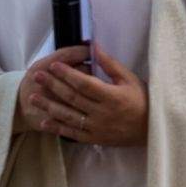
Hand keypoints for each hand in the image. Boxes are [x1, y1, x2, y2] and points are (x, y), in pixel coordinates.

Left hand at [17, 44, 148, 145]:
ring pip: (69, 116)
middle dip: (53, 86)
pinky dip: (57, 128)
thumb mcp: (130, 79)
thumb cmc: (143, 100)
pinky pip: (73, 133)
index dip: (68, 74)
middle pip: (73, 98)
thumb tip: (94, 48)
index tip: (54, 66)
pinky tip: (44, 121)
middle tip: (38, 76)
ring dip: (49, 106)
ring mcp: (97, 127)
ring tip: (33, 97)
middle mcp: (103, 113)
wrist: (152, 129)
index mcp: (112, 96)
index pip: (85, 84)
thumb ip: (110, 65)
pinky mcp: (95, 139)